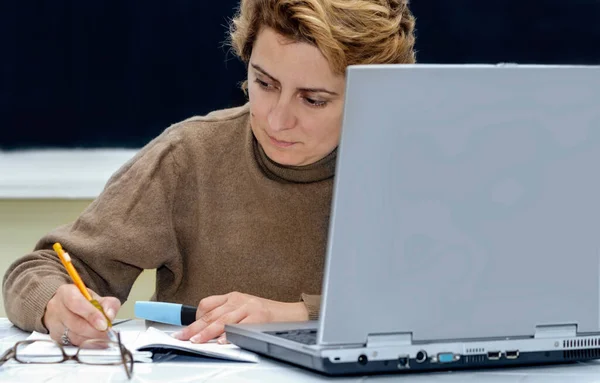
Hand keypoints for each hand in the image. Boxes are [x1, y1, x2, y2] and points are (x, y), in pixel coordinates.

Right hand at [43, 284, 120, 345]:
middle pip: (76, 323)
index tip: (104, 324)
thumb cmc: (81, 302)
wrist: (65, 308)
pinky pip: (72, 344)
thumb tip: (110, 315)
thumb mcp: (97, 298)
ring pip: (74, 336)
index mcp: (66, 292)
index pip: (76, 303)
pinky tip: (94, 342)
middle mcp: (56, 307)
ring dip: (92, 339)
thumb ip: (108, 304)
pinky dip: (86, 344)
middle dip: (95, 331)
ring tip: (104, 338)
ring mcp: (53, 323)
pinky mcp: (55, 337)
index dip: (91, 314)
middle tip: (108, 333)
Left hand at [172, 291, 307, 343]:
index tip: (183, 329)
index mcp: (233, 297)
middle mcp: (239, 300)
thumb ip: (226, 315)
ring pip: (223, 320)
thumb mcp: (244, 309)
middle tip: (182, 337)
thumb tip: (205, 330)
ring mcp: (249, 307)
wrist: (292, 314)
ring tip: (197, 341)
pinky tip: (222, 341)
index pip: (207, 304)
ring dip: (207, 332)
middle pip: (211, 314)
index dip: (194, 317)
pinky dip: (230, 335)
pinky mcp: (259, 316)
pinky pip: (241, 326)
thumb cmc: (267, 315)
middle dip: (195, 328)